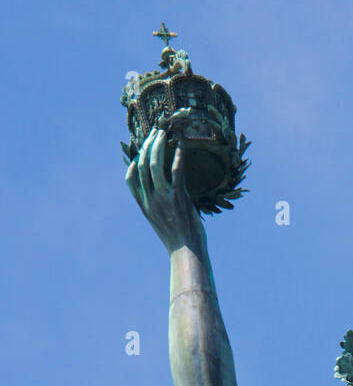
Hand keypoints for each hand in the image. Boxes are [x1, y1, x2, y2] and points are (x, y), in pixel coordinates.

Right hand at [125, 116, 203, 252]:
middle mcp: (150, 200)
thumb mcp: (162, 222)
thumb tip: (164, 194)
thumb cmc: (179, 240)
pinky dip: (178, 154)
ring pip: (154, 164)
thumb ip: (159, 206)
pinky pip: (176, 170)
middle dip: (147, 145)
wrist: (187, 253)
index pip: (130, 179)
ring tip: (164, 133)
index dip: (133, 162)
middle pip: (141, 165)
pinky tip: (182, 144)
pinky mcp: (178, 197)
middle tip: (155, 133)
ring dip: (158, 144)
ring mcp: (163, 198)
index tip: (140, 152)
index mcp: (144, 206)